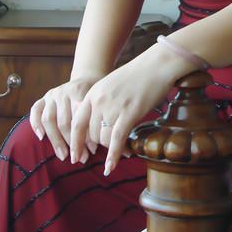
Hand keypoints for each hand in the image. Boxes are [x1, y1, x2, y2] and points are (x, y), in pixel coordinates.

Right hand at [29, 74, 102, 161]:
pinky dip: (35, 124)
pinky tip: (41, 137)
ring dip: (56, 140)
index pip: (80, 118)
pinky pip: (35, 111)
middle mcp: (63, 91)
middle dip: (72, 142)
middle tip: (80, 158)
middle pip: (64, 121)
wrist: (90, 78)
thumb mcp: (104, 104)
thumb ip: (108, 123)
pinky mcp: (44, 97)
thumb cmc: (100, 96)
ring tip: (64, 155)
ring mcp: (52, 94)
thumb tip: (121, 151)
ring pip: (49, 120)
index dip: (85, 137)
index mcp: (80, 90)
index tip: (91, 152)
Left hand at [69, 44, 191, 174]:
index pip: (77, 123)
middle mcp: (99, 100)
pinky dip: (113, 156)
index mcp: (93, 93)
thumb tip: (99, 124)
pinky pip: (116, 140)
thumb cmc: (138, 75)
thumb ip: (102, 102)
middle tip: (109, 150)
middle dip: (99, 145)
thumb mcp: (112, 85)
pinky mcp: (129, 113)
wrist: (157, 64)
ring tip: (119, 152)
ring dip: (110, 150)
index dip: (75, 142)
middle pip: (91, 134)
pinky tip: (111, 167)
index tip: (74, 156)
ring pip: (103, 139)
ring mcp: (113, 107)